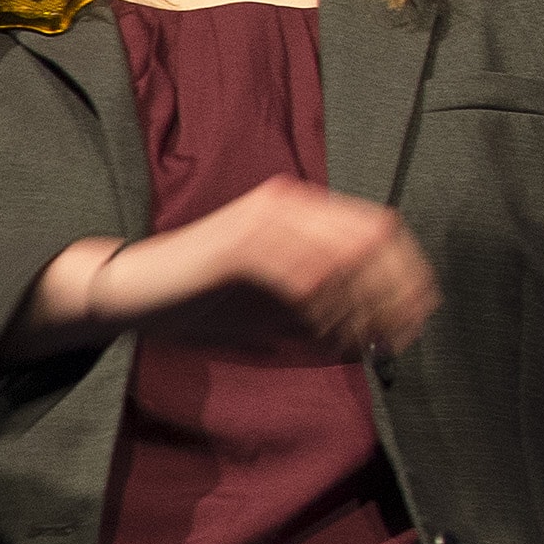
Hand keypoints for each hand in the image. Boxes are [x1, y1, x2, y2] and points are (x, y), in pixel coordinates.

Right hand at [95, 175, 439, 359]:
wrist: (128, 293)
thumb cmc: (198, 301)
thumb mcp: (276, 310)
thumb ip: (324, 312)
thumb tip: (378, 335)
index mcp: (301, 209)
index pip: (378, 230)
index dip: (407, 274)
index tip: (416, 319)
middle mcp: (288, 203)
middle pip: (371, 238)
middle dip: (394, 292)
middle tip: (399, 336)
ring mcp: (262, 218)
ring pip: (342, 255)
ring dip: (361, 304)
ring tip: (363, 340)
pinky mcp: (238, 242)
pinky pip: (300, 272)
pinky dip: (322, 306)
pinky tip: (324, 331)